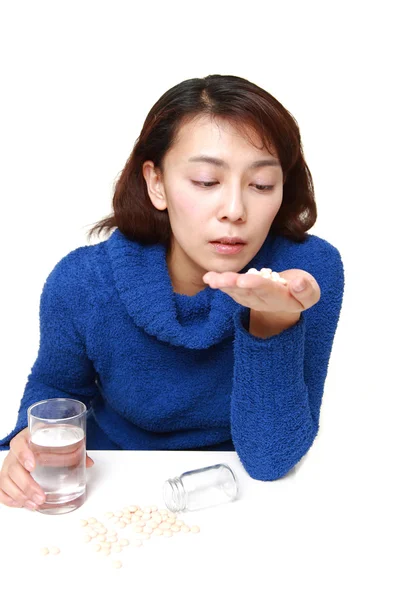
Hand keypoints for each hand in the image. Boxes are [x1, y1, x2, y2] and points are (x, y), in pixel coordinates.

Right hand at [0, 427, 93, 509]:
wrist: (35, 438)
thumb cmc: (47, 439)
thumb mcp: (60, 437)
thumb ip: (75, 448)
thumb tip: (89, 462)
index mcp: (26, 438)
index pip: (19, 444)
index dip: (24, 455)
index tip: (33, 465)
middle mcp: (14, 452)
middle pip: (13, 468)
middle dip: (26, 485)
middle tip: (40, 497)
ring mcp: (8, 465)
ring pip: (6, 481)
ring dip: (20, 496)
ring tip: (35, 505)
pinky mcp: (6, 477)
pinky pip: (1, 489)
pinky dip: (9, 499)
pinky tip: (21, 504)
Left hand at [203, 268, 320, 313]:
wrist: (290, 296)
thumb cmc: (301, 291)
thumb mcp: (310, 292)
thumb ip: (306, 290)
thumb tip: (299, 283)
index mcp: (280, 298)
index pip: (267, 290)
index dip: (256, 285)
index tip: (244, 280)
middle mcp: (262, 300)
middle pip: (247, 291)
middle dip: (234, 285)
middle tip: (222, 280)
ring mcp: (250, 298)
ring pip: (235, 291)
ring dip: (223, 284)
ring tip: (211, 279)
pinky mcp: (242, 293)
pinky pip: (230, 288)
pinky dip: (219, 282)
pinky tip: (208, 277)